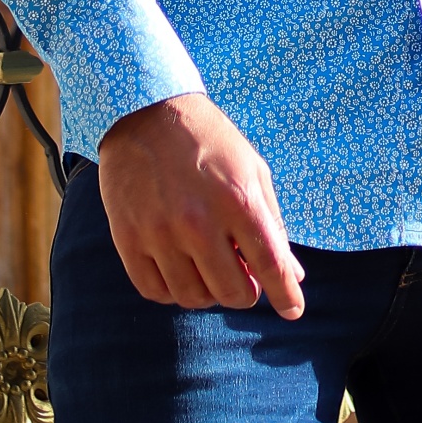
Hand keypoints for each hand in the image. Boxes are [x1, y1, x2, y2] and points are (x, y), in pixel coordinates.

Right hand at [98, 93, 305, 318]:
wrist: (146, 112)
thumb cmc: (209, 141)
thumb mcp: (252, 170)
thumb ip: (272, 224)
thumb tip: (292, 275)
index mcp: (237, 200)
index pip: (271, 266)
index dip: (287, 296)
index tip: (293, 310)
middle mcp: (198, 222)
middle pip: (232, 293)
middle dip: (245, 290)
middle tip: (242, 273)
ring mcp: (159, 233)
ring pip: (193, 298)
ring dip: (208, 291)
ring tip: (209, 265)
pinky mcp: (128, 239)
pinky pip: (155, 291)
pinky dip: (173, 289)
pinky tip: (180, 267)